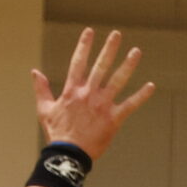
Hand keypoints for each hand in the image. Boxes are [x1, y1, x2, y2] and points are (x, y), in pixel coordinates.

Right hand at [35, 29, 155, 162]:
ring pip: (118, 80)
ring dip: (128, 65)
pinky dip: (141, 96)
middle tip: (117, 34)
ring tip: (136, 52)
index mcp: (72, 90)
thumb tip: (35, 72)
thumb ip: (41, 89)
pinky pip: (130, 105)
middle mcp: (89, 93)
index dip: (84, 46)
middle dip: (109, 49)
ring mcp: (102, 105)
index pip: (79, 62)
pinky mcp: (113, 119)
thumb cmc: (57, 134)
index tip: (90, 31)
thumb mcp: (44, 110)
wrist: (69, 155)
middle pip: (101, 66)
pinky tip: (151, 86)